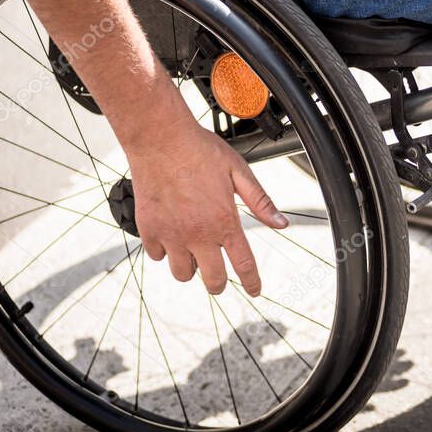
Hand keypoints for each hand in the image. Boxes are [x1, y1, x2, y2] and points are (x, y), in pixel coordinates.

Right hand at [126, 121, 288, 296]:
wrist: (160, 139)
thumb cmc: (201, 151)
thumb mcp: (239, 172)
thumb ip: (261, 201)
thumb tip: (282, 224)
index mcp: (224, 222)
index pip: (243, 265)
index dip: (252, 282)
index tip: (255, 292)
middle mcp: (198, 234)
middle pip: (212, 280)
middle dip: (218, 284)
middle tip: (219, 279)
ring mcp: (171, 234)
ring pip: (182, 273)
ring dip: (191, 268)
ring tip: (194, 252)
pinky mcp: (148, 229)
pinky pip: (157, 256)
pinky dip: (165, 252)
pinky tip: (171, 236)